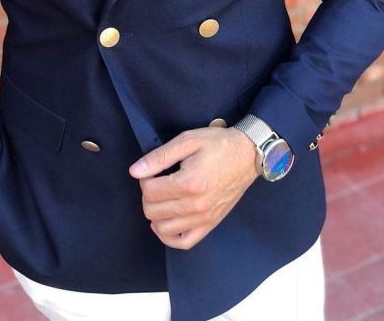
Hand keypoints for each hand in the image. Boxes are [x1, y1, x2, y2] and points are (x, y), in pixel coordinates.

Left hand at [129, 127, 258, 249]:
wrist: (247, 155)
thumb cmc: (218, 144)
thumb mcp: (188, 140)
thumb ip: (160, 157)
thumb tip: (135, 171)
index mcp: (190, 183)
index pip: (150, 191)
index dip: (145, 179)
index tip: (152, 170)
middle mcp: (196, 205)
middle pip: (153, 211)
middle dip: (148, 195)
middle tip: (156, 181)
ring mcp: (204, 218)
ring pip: (163, 228)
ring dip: (155, 214)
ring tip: (162, 198)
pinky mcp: (211, 224)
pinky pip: (184, 242)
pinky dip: (168, 236)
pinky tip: (165, 221)